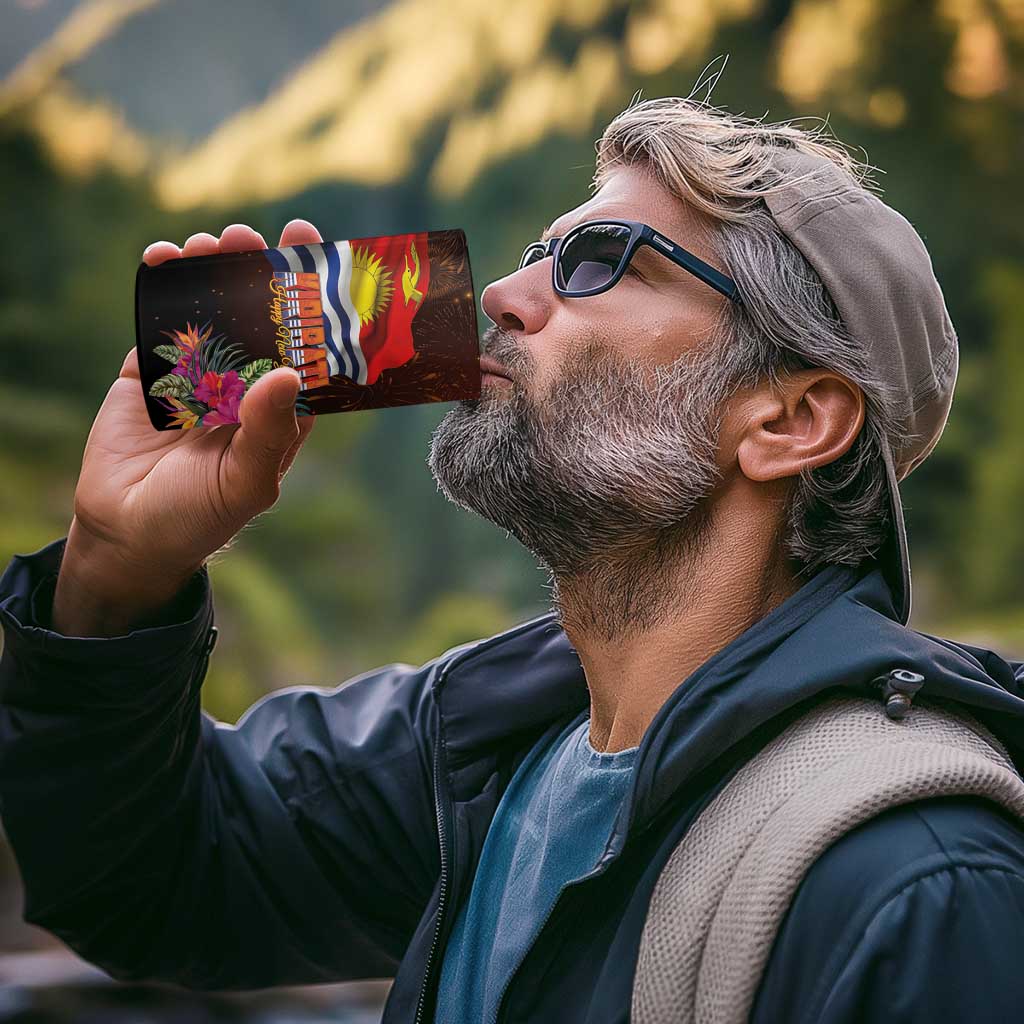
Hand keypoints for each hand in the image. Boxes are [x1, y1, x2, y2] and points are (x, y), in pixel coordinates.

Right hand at [52, 220, 322, 635]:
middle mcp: (244, 383)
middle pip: (258, 316)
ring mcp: (197, 372)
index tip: (314, 254)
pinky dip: (161, 287)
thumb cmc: (200, 517)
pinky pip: (159, 320)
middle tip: (249, 237)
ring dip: (210, 272)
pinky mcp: (152, 370)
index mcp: (280, 408)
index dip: (311, 302)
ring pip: (210, 309)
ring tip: (207, 244)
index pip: (304, 346)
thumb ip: (268, 432)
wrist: (127, 533)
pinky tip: (163, 259)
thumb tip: (288, 373)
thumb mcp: (245, 482)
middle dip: (256, 272)